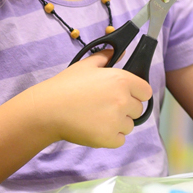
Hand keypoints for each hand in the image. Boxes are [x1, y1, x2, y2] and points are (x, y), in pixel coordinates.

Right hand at [30, 52, 150, 147]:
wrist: (46, 110)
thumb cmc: (65, 86)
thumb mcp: (86, 65)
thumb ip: (106, 56)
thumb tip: (121, 52)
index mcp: (122, 80)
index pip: (146, 91)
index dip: (136, 94)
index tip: (124, 96)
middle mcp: (123, 100)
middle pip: (138, 110)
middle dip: (125, 109)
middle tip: (104, 107)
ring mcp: (116, 121)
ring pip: (129, 126)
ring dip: (118, 124)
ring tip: (97, 118)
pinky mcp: (108, 138)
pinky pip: (120, 140)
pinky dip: (110, 138)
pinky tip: (96, 130)